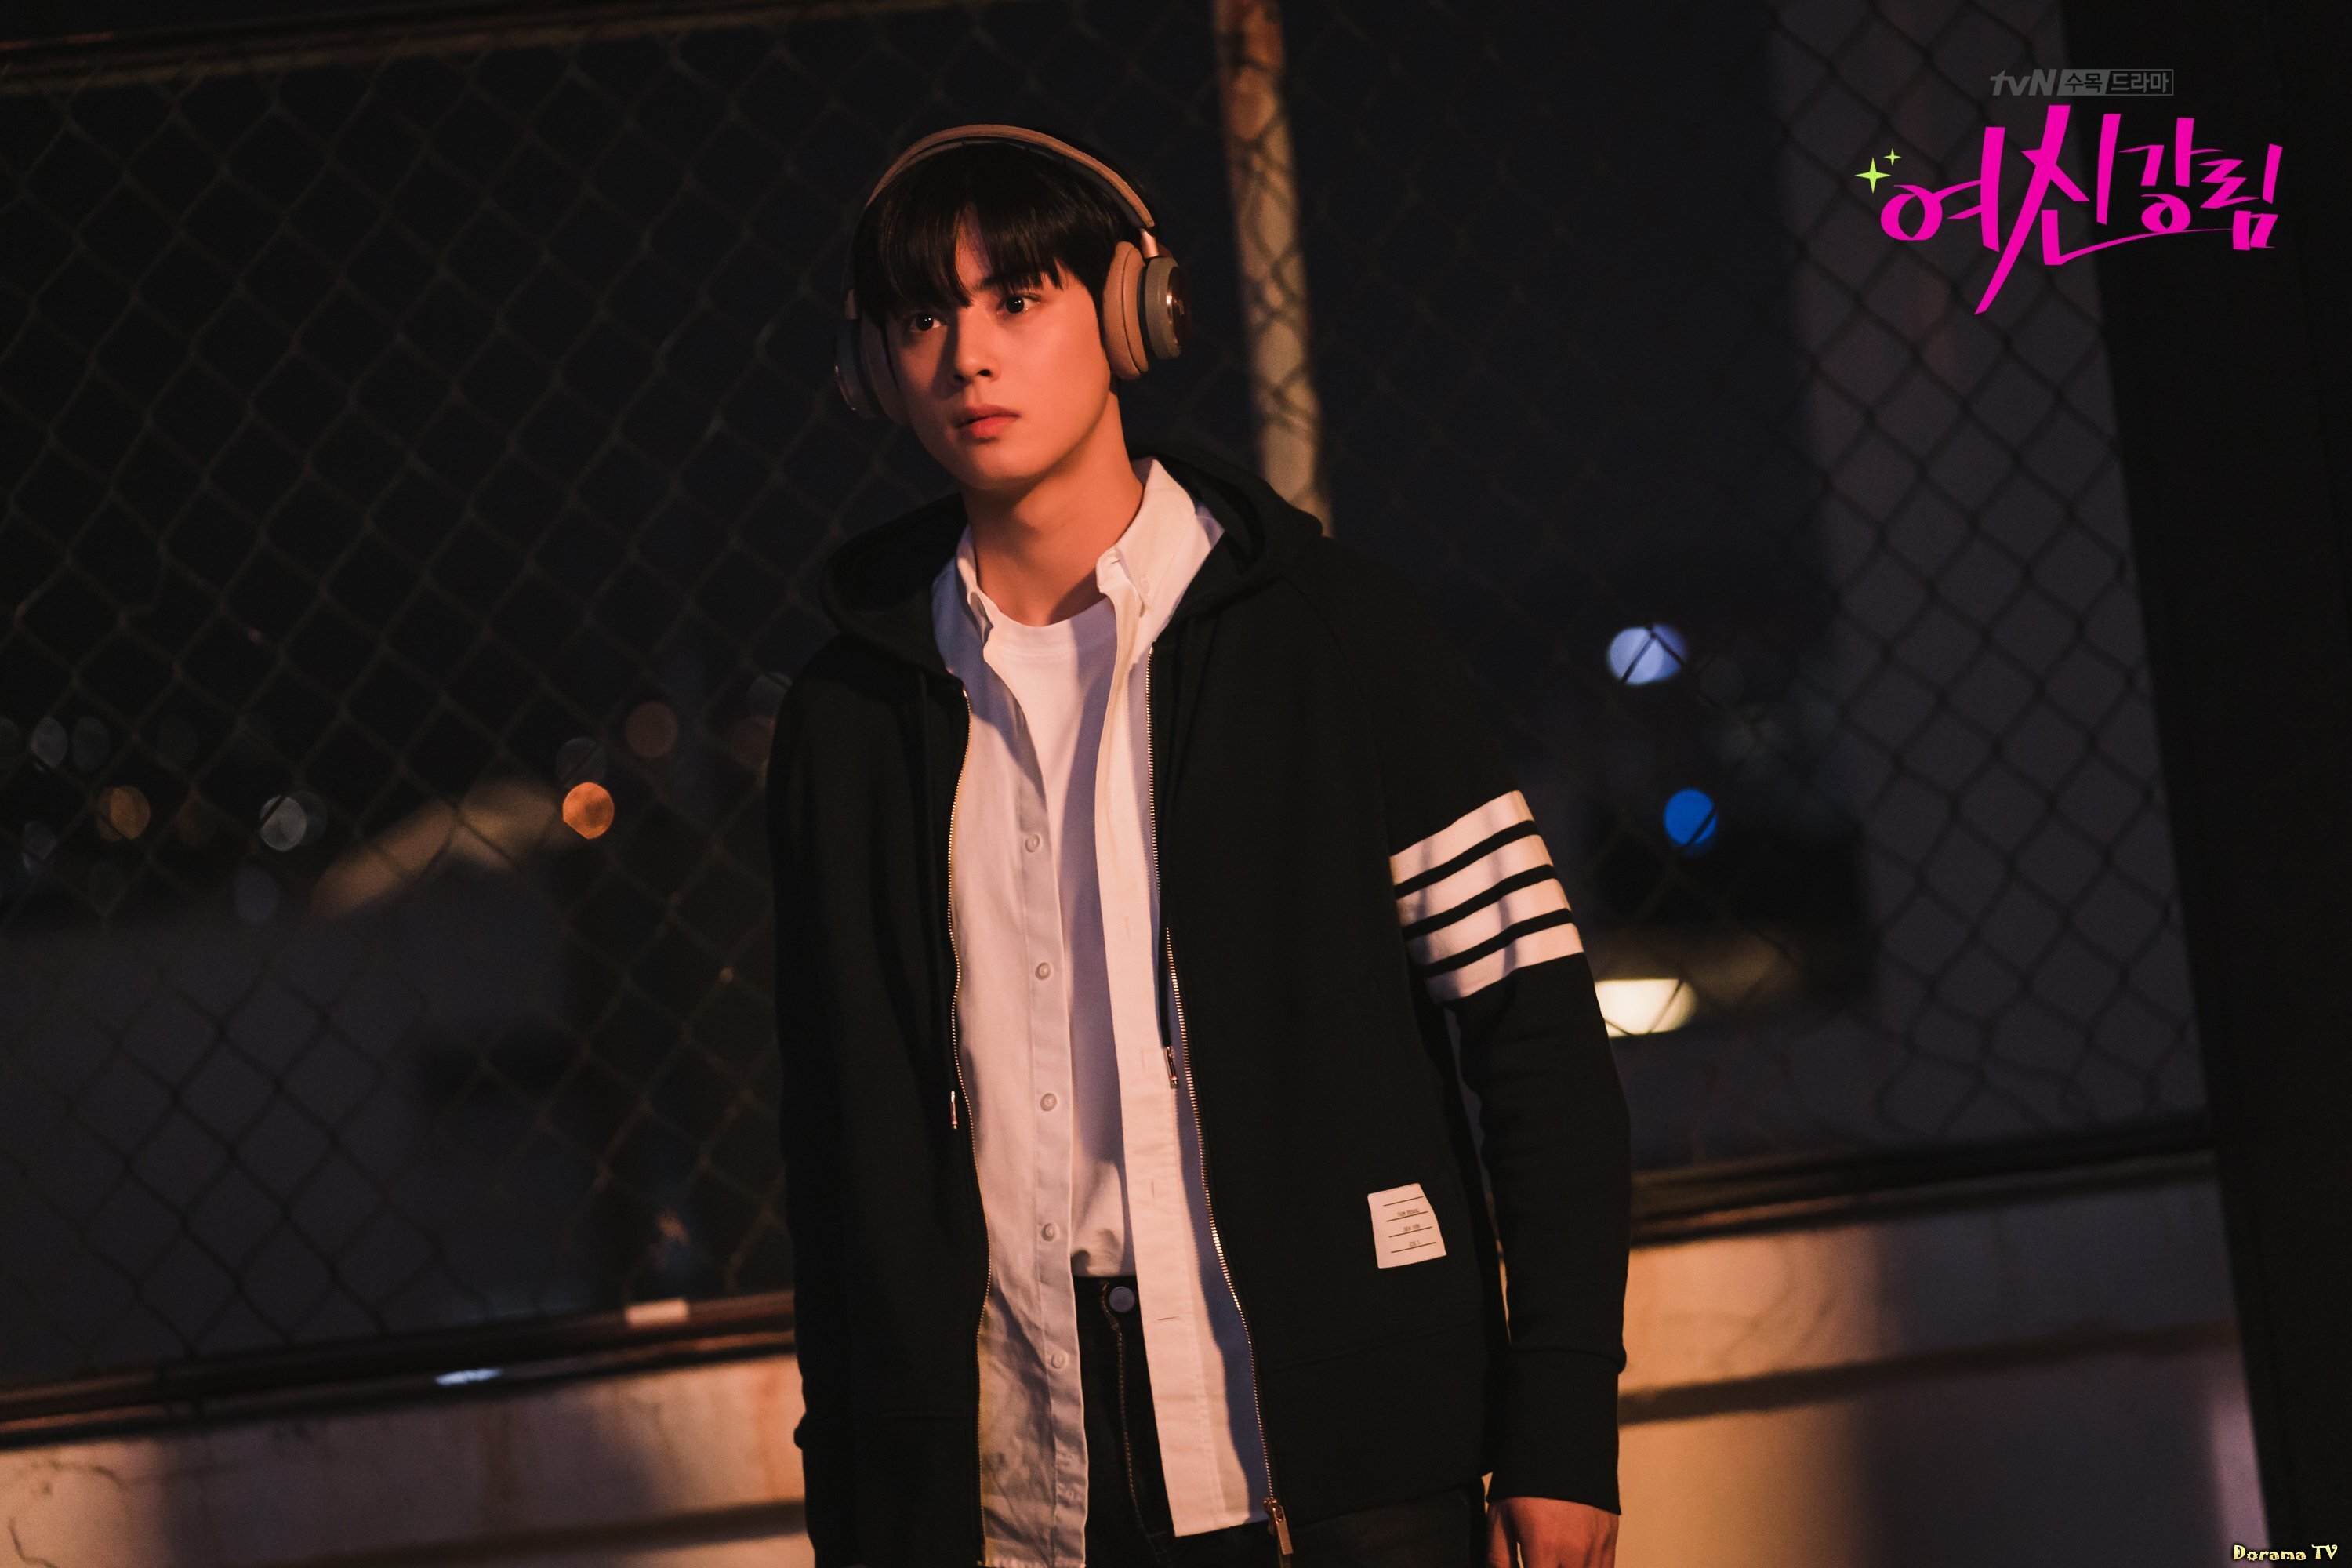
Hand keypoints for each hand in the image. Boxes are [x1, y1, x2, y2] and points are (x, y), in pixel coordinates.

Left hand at [1485, 1494, 1617, 1567]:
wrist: (1561, 1443)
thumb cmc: (1525, 1482)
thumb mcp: (1500, 1517)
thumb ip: (1498, 1559)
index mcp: (1544, 1548)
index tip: (1526, 1565)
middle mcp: (1575, 1553)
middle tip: (1539, 1561)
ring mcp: (1597, 1547)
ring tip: (1552, 1560)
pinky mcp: (1610, 1539)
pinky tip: (1571, 1562)